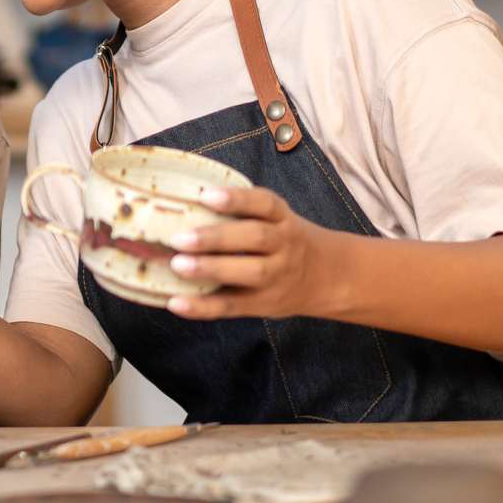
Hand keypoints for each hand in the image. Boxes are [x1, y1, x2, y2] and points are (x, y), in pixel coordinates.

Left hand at [163, 185, 345, 320]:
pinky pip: (234, 306)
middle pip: (256, 238)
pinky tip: (176, 302)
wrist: (326, 276)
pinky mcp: (264, 304)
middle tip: (179, 238)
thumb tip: (180, 203)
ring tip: (178, 265)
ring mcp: (277, 276)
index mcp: (283, 219)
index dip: (236, 199)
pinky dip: (203, 306)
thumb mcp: (275, 219)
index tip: (205, 195)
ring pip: (250, 272)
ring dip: (211, 269)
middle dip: (216, 238)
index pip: (264, 203)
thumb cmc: (282, 240)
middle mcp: (284, 245)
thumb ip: (242, 213)